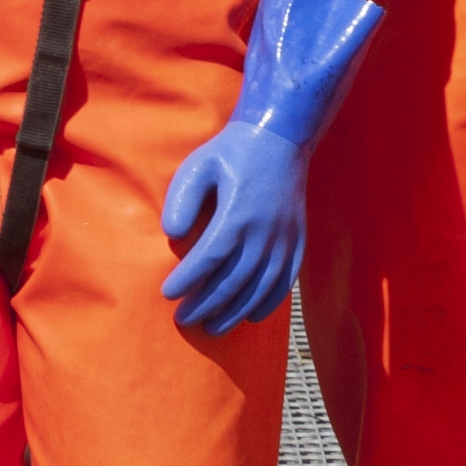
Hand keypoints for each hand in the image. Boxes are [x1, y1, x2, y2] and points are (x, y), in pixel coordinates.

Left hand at [159, 0, 384, 336]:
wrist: (280, 138)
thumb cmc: (231, 152)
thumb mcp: (198, 166)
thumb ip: (182, 200)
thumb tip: (173, 234)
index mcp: (238, 214)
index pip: (209, 259)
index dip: (188, 281)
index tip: (168, 294)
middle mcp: (265, 232)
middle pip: (233, 281)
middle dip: (207, 305)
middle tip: (184, 319)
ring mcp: (285, 239)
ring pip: (260, 288)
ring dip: (235, 312)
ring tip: (213, 328)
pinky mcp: (297, 241)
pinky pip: (285, 281)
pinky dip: (268, 303)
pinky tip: (250, 317)